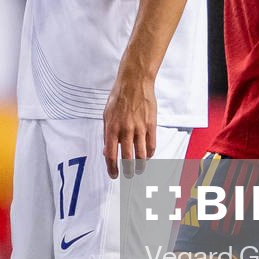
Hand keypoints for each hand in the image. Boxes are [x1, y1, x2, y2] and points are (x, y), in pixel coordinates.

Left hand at [103, 62, 156, 176]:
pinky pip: (151, 145)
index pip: (110, 155)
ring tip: (139, 170)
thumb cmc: (119, 97)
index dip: (111, 168)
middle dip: (127, 171)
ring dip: (140, 166)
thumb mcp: (106, 115)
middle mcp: (125, 130)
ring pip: (141, 155)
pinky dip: (149, 154)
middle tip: (128, 176)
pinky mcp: (151, 125)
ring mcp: (139, 128)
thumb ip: (107, 134)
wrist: (134, 82)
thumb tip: (107, 151)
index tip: (113, 175)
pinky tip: (147, 156)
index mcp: (112, 128)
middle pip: (127, 158)